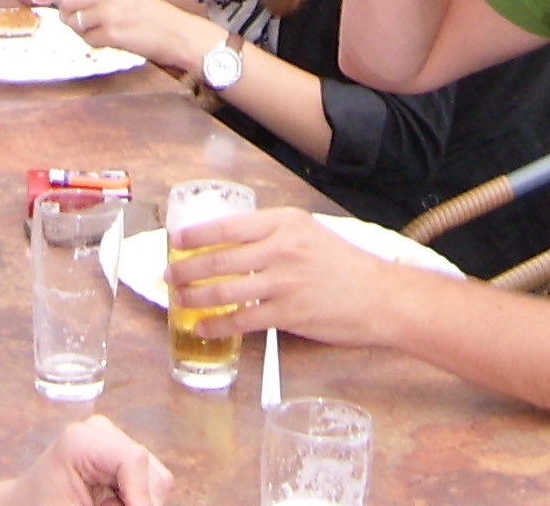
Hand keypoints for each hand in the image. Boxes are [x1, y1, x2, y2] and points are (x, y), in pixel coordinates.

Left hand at [0, 414, 172, 505]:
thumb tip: (144, 505)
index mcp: (80, 441)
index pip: (133, 460)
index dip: (143, 499)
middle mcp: (100, 431)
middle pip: (151, 472)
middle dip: (143, 503)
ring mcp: (112, 440)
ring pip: (157, 479)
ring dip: (141, 503)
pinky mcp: (119, 454)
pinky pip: (149, 481)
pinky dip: (137, 500)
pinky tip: (112, 505)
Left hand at [48, 0, 200, 71]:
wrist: (176, 32)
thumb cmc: (150, 15)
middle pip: (66, 1)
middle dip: (65, 13)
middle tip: (75, 22)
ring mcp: (108, 12)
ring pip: (74, 21)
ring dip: (81, 30)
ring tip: (100, 31)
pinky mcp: (111, 33)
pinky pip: (88, 39)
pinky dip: (95, 42)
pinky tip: (111, 39)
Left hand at [167, 204, 433, 350]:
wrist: (380, 297)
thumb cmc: (345, 265)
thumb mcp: (309, 233)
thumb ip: (273, 235)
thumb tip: (231, 244)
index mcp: (285, 222)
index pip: (228, 226)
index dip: (196, 235)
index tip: (176, 241)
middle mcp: (281, 248)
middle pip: (219, 259)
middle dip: (187, 270)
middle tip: (169, 275)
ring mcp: (283, 282)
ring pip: (224, 290)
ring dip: (195, 298)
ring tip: (179, 301)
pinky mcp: (288, 314)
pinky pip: (241, 320)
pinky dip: (216, 325)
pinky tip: (203, 328)